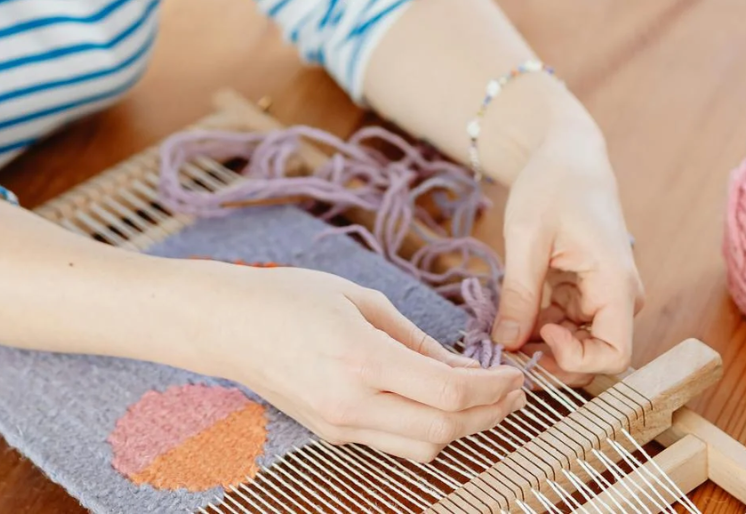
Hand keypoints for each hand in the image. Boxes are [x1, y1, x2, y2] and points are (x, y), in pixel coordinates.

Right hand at [199, 263, 527, 461]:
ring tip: (488, 402)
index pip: (447, 391)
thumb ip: (414, 338)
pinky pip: (394, 444)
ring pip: (421, 449)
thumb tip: (462, 365)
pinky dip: (428, 429)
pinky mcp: (331, 433)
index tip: (515, 374)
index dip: (491, 388)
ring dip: (463, 430)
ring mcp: (339, 425)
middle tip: (514, 392)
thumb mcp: (360, 299)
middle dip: (489, 415)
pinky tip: (443, 405)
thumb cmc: (291, 296)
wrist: (229, 325)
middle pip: (442, 429)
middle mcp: (351, 403)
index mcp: (361, 359)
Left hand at [493, 110, 642, 381]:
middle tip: (504, 350)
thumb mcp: (527, 237)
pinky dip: (537, 325)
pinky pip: (565, 324)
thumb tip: (505, 345)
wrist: (566, 152)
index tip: (538, 334)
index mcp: (617, 283)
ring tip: (502, 328)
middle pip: (594, 356)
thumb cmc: (553, 183)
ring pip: (576, 343)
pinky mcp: (586, 291)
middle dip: (551, 360)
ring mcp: (603, 295)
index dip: (575, 360)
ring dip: (540, 344)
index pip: (614, 356)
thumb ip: (518, 294)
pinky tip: (511, 313)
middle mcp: (619, 296)